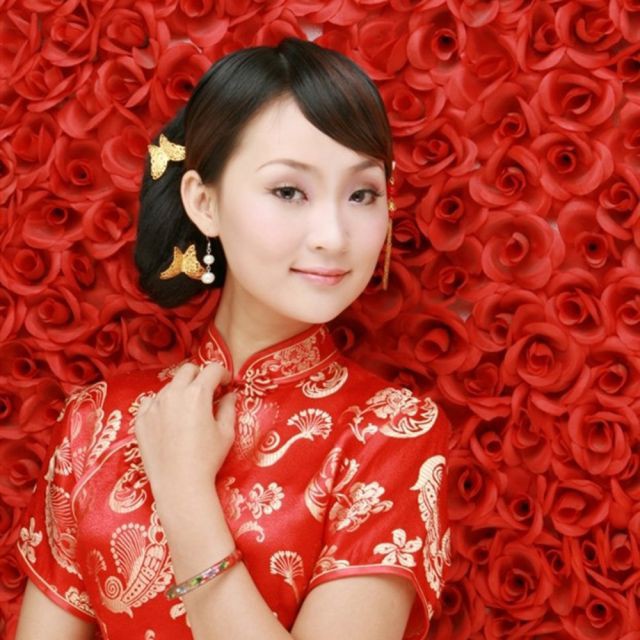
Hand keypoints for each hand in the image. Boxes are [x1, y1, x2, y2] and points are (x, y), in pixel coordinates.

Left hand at [134, 362, 235, 505]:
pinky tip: (168, 420)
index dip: (224, 374)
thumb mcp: (226, 432)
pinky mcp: (140, 419)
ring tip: (187, 411)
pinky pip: (151, 402)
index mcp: (197, 394)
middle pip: (188, 370)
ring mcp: (153, 405)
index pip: (213, 369)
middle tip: (208, 392)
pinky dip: (162, 405)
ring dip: (181, 391)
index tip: (226, 385)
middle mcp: (173, 393)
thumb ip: (229, 407)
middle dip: (201, 376)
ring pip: (169, 386)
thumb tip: (230, 395)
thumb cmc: (207, 459)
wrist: (179, 484)